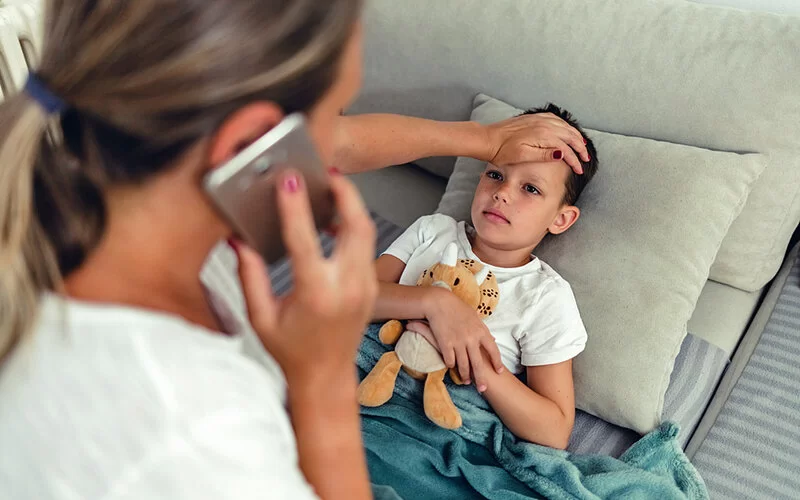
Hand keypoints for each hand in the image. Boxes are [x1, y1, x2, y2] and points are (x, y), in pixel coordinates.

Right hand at [232, 170, 376, 388]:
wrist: (326, 377)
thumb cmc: (291, 351)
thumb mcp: (260, 317)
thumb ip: (249, 276)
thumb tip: (238, 239)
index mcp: (316, 294)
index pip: (305, 240)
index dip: (295, 206)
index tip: (288, 180)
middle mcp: (347, 287)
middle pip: (356, 225)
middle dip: (345, 192)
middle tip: (327, 172)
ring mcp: (364, 286)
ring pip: (367, 232)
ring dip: (353, 205)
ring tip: (332, 187)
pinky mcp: (370, 286)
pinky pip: (366, 246)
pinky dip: (354, 225)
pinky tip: (336, 219)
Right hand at [423, 288, 503, 392]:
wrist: (440, 302)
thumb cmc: (457, 307)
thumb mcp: (474, 317)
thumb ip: (482, 330)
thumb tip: (491, 339)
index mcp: (481, 331)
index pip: (493, 350)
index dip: (496, 362)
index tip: (499, 371)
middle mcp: (471, 339)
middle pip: (479, 364)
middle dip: (481, 378)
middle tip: (483, 389)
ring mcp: (458, 342)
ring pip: (463, 365)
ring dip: (465, 375)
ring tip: (466, 382)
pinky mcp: (445, 344)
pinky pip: (449, 360)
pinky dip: (451, 365)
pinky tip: (451, 367)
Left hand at [484, 113, 589, 173]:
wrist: (487, 139)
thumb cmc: (503, 151)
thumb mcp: (523, 156)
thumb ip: (544, 154)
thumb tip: (563, 154)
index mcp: (543, 135)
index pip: (566, 148)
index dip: (575, 160)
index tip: (579, 170)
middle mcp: (544, 124)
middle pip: (570, 135)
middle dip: (580, 148)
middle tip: (586, 159)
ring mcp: (539, 119)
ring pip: (565, 126)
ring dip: (575, 136)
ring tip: (582, 146)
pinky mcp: (533, 118)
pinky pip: (556, 119)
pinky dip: (565, 126)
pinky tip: (566, 130)